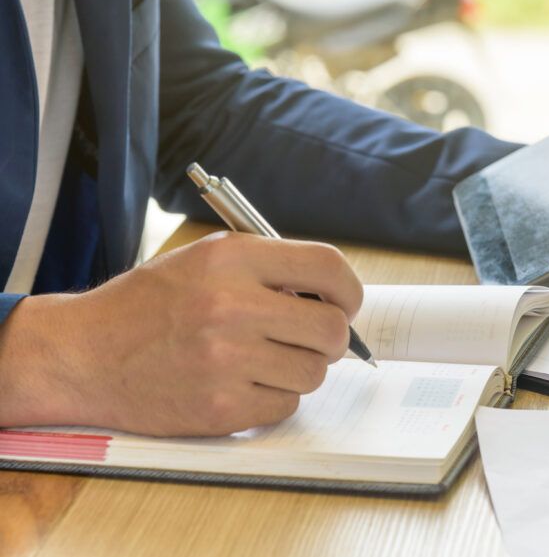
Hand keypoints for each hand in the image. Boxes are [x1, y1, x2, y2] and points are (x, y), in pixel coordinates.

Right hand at [0, 232, 362, 435]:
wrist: (83, 354)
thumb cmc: (148, 305)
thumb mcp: (205, 261)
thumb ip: (268, 270)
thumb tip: (333, 297)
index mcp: (231, 259)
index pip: (327, 266)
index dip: (348, 289)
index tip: (345, 303)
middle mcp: (231, 306)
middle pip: (331, 329)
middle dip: (329, 336)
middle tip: (305, 338)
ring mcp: (225, 360)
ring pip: (313, 372)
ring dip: (300, 368)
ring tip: (264, 359)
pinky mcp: (220, 407)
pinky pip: (286, 405)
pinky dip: (274, 397)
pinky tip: (243, 383)